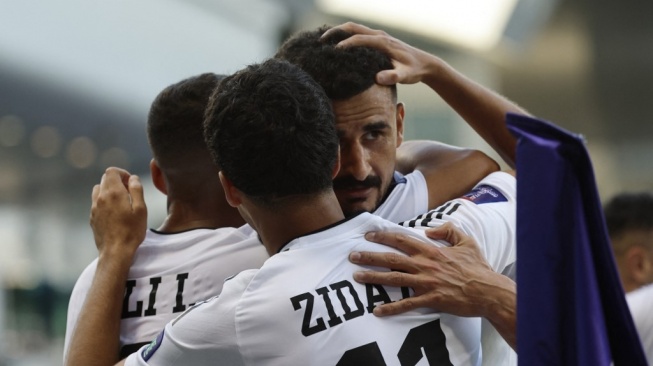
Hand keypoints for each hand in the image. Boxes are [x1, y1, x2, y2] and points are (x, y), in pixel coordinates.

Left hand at [90, 167, 146, 259]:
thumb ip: (136, 190)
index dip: (122, 173)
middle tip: (129, 192)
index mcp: (113, 193)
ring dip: (109, 190)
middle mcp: (101, 198)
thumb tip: (133, 178)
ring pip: (99, 190)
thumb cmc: (131, 231)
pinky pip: (97, 202)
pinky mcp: (92, 217)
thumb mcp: (141, 209)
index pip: (111, 171)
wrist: (115, 251)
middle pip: (105, 179)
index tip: (130, 183)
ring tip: (121, 201)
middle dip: (117, 181)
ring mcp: (94, 208)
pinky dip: (105, 201)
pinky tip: (115, 213)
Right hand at [322, 22, 437, 85]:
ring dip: (338, 33)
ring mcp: (378, 36)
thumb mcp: (405, 76)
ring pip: (354, 28)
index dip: (344, 45)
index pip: (359, 39)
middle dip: (335, 32)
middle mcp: (379, 35)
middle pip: (352, 27)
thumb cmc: (414, 70)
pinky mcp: (378, 40)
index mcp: (383, 42)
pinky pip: (358, 34)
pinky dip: (345, 36)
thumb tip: (378, 78)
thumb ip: (393, 77)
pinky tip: (338, 47)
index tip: (332, 53)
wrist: (425, 63)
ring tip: (323, 43)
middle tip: (320, 41)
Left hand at [350, 222, 499, 317]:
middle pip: (391, 258)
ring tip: (357, 276)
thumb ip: (448, 231)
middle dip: (370, 256)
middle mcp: (425, 265)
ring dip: (373, 277)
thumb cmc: (478, 267)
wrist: (489, 291)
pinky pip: (407, 304)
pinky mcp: (430, 299)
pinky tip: (377, 311)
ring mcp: (426, 282)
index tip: (369, 235)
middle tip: (352, 256)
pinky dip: (391, 308)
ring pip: (394, 278)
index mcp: (431, 251)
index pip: (402, 239)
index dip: (384, 236)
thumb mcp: (467, 241)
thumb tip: (430, 230)